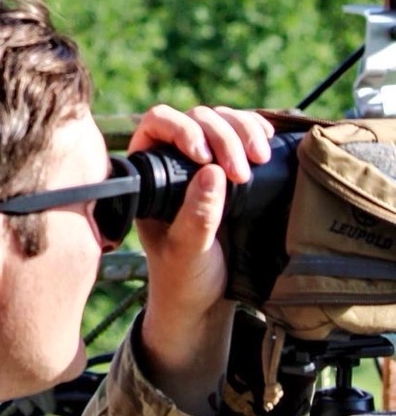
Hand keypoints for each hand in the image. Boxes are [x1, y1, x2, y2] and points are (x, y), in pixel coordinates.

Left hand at [129, 104, 274, 415]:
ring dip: (245, 132)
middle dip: (224, 136)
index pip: (158, 123)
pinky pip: (245, 132)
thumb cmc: (182, 276)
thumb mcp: (187, 250)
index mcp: (148, 171)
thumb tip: (212, 171)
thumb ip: (197, 216)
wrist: (206, 298)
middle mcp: (173, 157)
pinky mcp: (233, 165)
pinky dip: (258, 132)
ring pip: (223, 119)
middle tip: (242, 175)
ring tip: (260, 161)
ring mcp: (205, 159)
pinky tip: (268, 145)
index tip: (203, 156)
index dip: (182, 129)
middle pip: (197, 117)